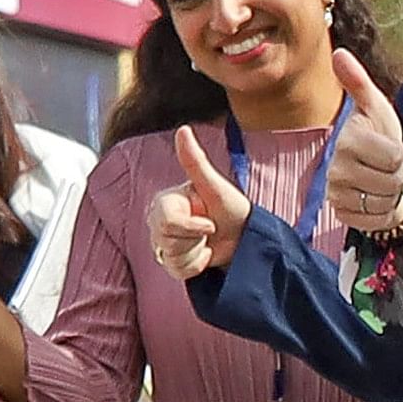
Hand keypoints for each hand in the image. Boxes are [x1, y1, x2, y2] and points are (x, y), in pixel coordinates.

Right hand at [147, 130, 251, 280]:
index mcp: (165, 201)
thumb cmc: (232, 208)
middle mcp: (157, 220)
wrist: (244, 237)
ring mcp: (162, 242)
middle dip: (195, 240)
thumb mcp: (216, 186)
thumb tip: (182, 129)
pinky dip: (196, 267)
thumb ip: (195, 161)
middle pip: (166, 241)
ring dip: (197, 254)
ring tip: (208, 242)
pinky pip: (176, 272)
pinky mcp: (170, 261)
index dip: (192, 227)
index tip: (211, 223)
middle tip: (210, 229)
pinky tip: (205, 255)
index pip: (166, 222)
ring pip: (171, 258)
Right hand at [328, 60, 402, 233]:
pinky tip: (374, 197)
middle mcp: (336, 169)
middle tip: (384, 165)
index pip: (392, 156)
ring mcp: (337, 194)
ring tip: (380, 179)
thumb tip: (339, 52)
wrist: (373, 170)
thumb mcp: (375, 108)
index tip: (386, 147)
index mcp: (347, 140)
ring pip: (384, 201)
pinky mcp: (342, 215)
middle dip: (395, 174)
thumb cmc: (378, 135)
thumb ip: (359, 83)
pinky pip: (376, 220)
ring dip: (390, 193)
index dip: (398, 153)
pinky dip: (383, 212)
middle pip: (390, 180)